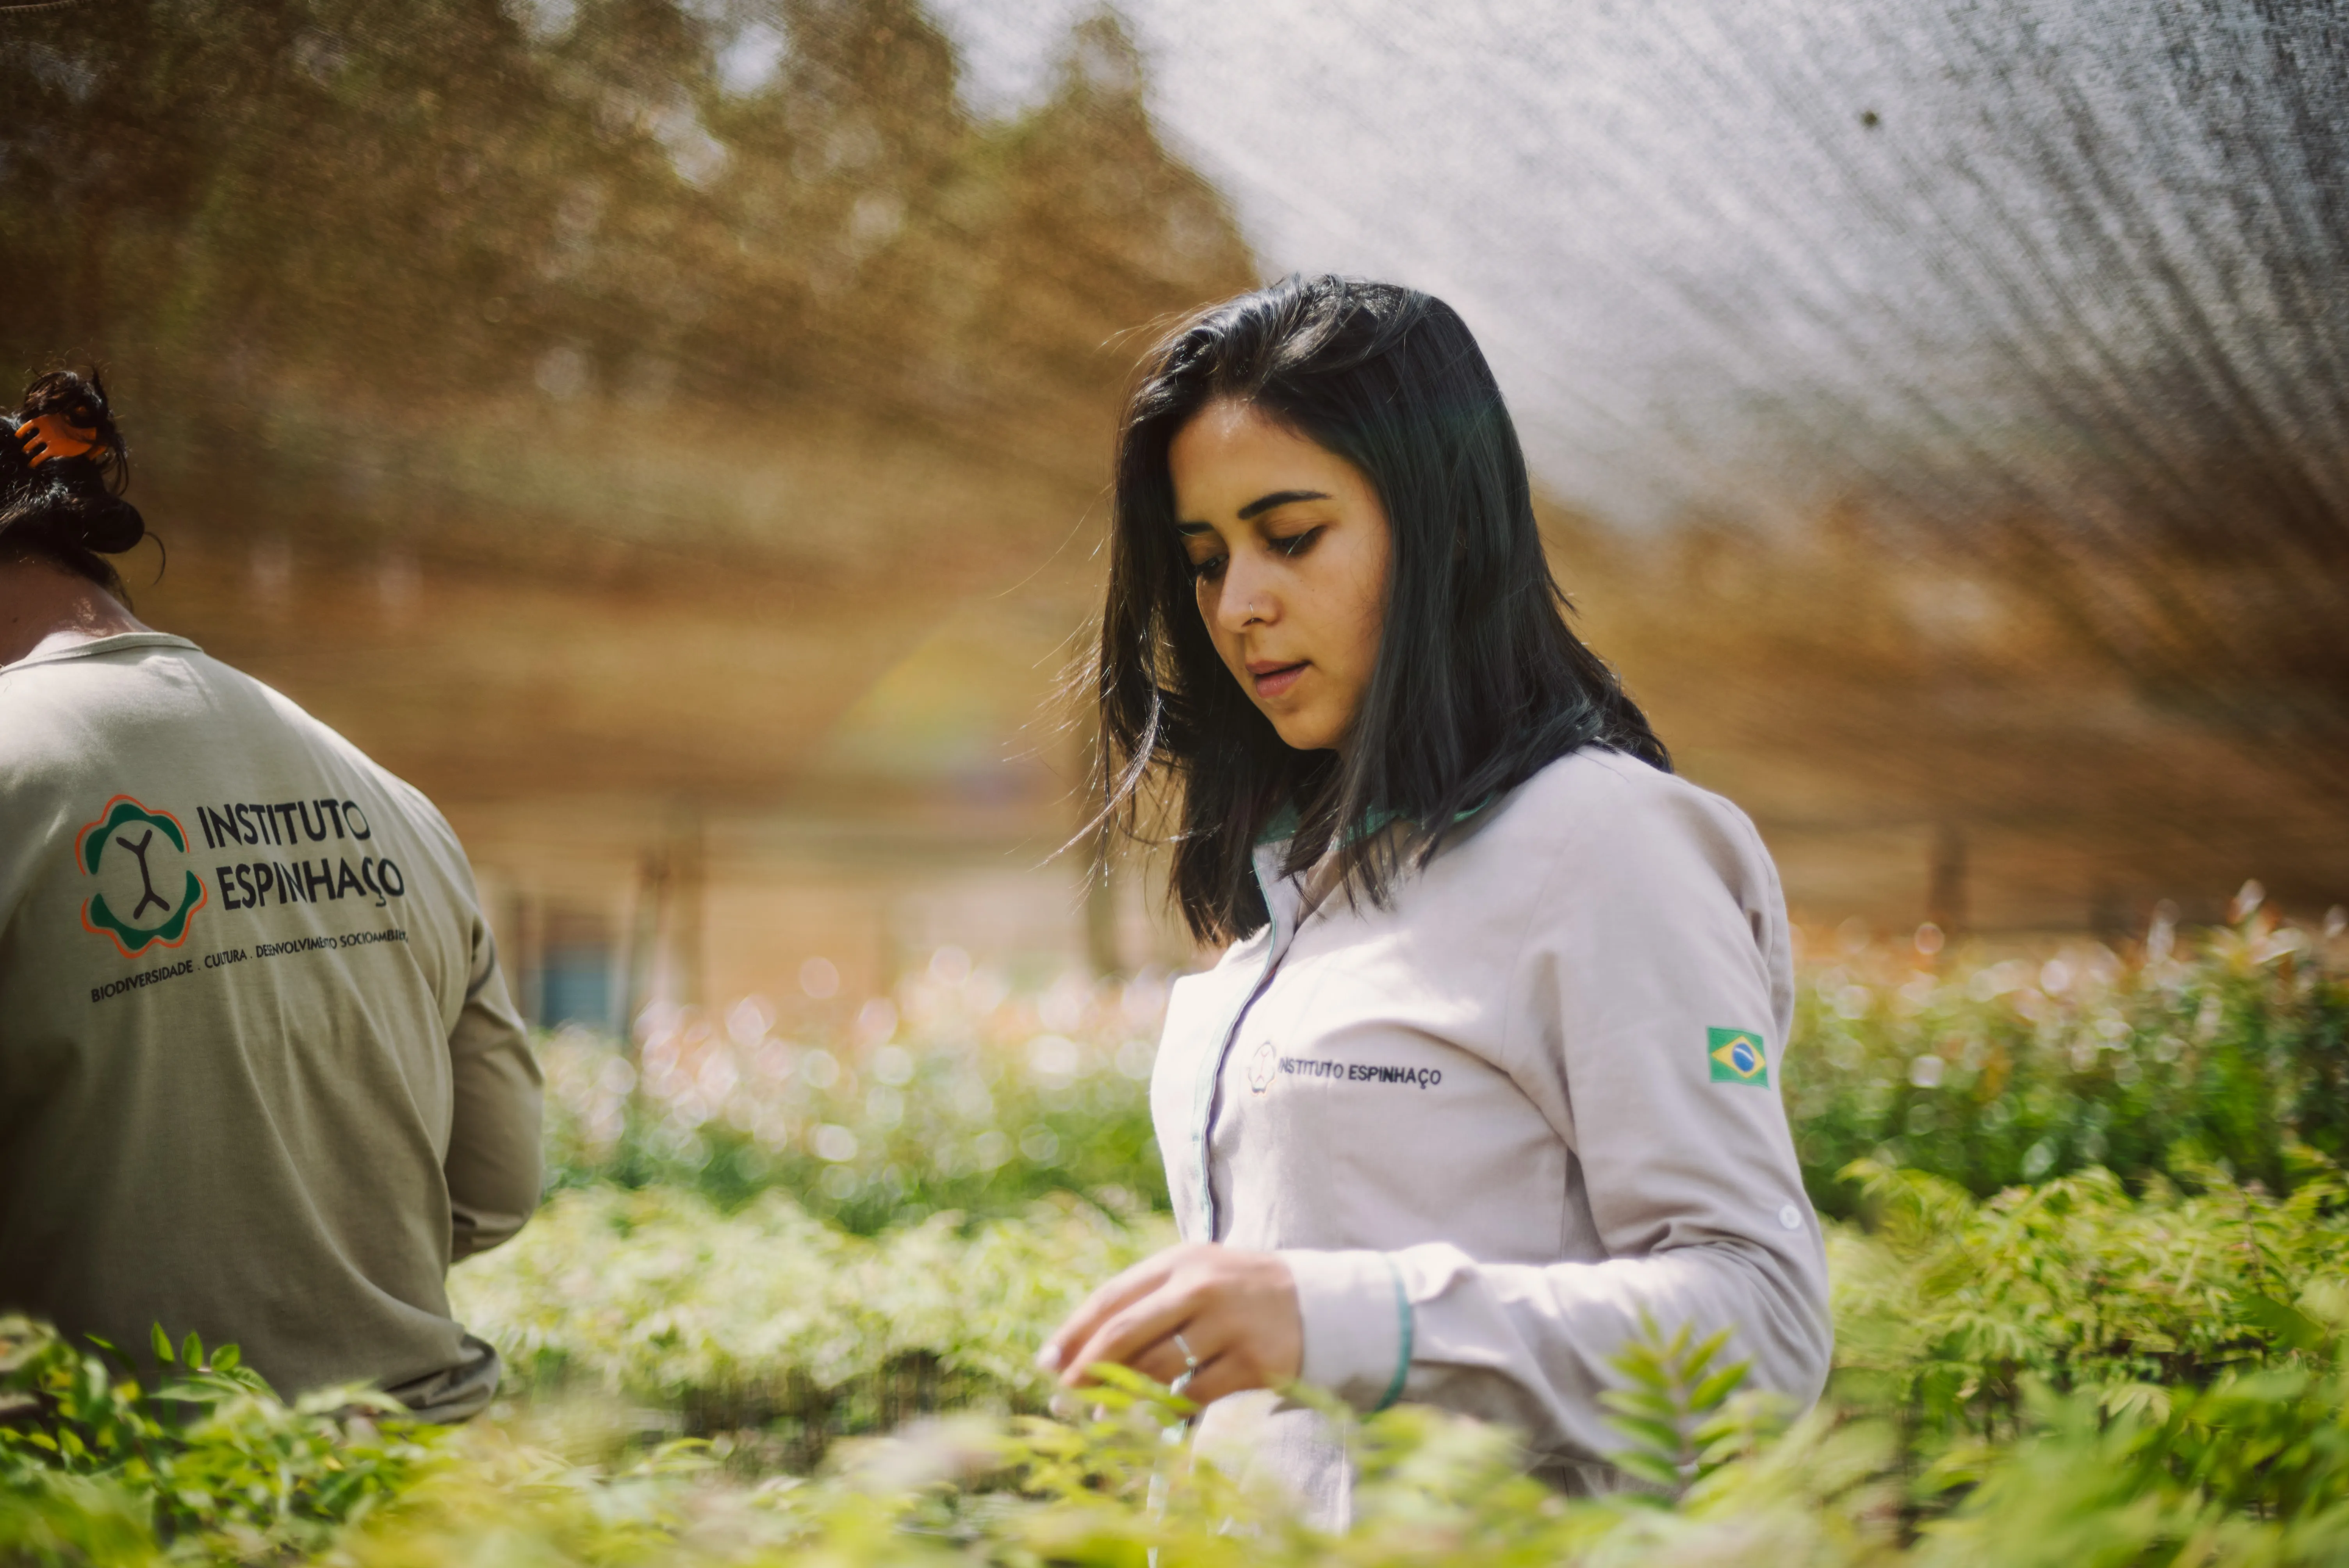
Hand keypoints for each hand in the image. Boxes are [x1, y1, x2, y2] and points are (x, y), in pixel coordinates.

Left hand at [1037, 1242, 1300, 1405]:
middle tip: (1064, 1395)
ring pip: (1156, 1368)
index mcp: (1180, 1261)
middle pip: (1126, 1333)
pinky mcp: (1252, 1361)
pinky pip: (1194, 1394)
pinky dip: (1168, 1410)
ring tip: (1103, 1414)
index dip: (1074, 1333)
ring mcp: (1228, 1324)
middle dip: (1088, 1369)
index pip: (1112, 1297)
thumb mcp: (1194, 1280)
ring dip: (1122, 1397)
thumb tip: (1075, 1352)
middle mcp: (1201, 1287)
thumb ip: (1143, 1306)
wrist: (1320, 1303)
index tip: (1046, 1362)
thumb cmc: (1239, 1294)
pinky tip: (1153, 1419)